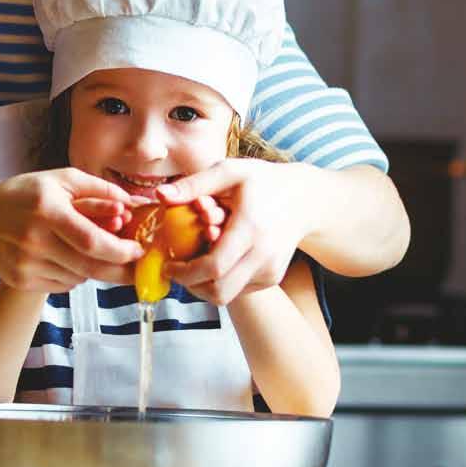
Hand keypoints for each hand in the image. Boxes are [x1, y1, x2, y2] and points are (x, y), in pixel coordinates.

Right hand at [0, 169, 141, 291]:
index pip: (91, 240)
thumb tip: (132, 204)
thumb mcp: (61, 180)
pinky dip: (74, 275)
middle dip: (119, 270)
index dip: (120, 250)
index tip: (138, 250)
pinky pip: (64, 285)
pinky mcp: (22, 281)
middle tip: (136, 267)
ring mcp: (26, 264)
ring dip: (94, 267)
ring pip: (79, 277)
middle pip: (89, 267)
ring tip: (87, 249)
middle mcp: (34, 240)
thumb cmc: (26, 195)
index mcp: (47, 210)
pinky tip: (64, 256)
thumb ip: (99, 190)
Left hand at [157, 160, 310, 304]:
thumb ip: (194, 183)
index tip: (168, 265)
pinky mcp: (272, 278)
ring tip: (194, 262)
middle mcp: (264, 255)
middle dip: (191, 286)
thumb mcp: (230, 171)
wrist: (305, 200)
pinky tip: (217, 259)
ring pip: (228, 295)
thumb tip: (161, 194)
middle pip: (220, 291)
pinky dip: (222, 280)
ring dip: (204, 285)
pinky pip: (239, 290)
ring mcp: (270, 271)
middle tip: (176, 269)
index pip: (214, 267)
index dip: (185, 273)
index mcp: (250, 229)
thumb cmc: (263, 181)